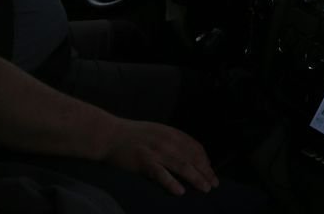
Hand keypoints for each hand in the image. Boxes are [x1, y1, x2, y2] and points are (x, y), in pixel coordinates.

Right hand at [101, 119, 218, 195]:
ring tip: (205, 188)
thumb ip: (172, 140)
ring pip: (182, 166)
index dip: (205, 159)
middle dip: (205, 171)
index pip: (195, 146)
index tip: (210, 170)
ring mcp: (156, 152)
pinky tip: (180, 191)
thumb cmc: (132, 134)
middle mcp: (167, 141)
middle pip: (193, 158)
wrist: (109, 134)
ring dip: (196, 178)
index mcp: (171, 133)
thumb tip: (187, 154)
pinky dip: (171, 183)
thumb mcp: (157, 131)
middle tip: (214, 183)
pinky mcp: (144, 162)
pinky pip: (161, 174)